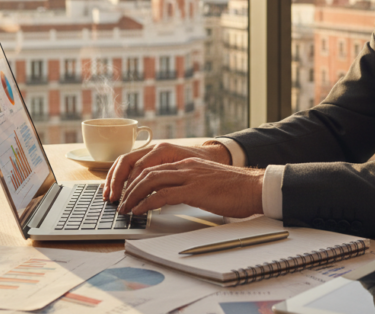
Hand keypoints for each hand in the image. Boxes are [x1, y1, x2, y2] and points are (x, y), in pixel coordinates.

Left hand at [103, 142, 230, 203]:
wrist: (254, 187)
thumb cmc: (235, 189)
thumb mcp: (207, 183)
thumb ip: (190, 185)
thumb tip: (174, 197)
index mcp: (187, 164)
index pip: (153, 168)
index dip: (136, 180)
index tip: (126, 193)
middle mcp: (185, 166)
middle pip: (146, 172)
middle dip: (128, 187)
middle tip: (120, 202)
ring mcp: (189, 176)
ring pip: (150, 181)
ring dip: (133, 195)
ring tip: (125, 208)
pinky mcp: (194, 189)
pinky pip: (162, 195)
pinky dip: (146, 203)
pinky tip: (139, 211)